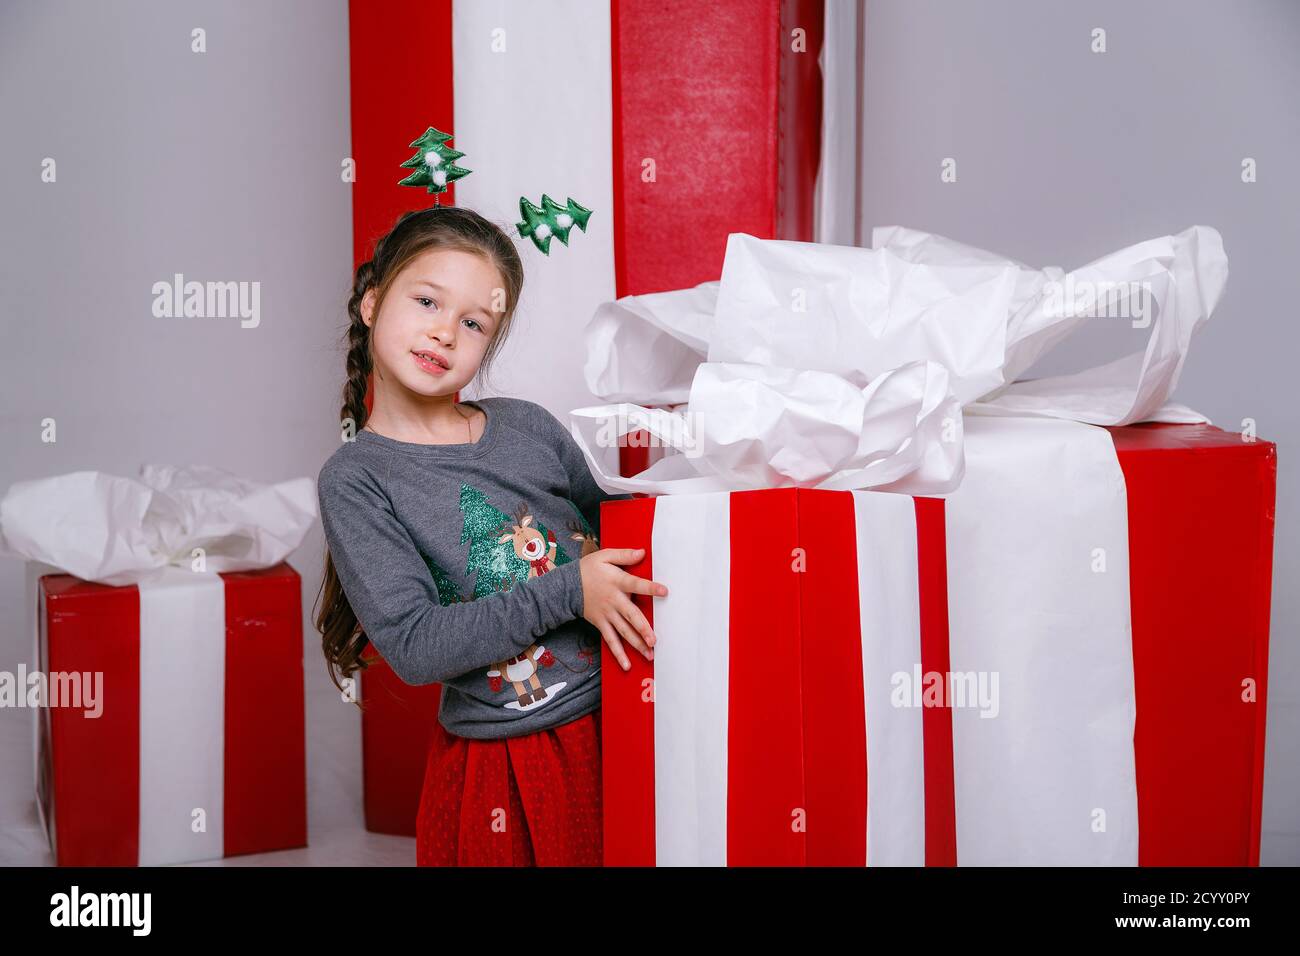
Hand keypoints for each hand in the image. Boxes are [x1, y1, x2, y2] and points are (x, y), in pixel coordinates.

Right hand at [578, 548, 667, 670]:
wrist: (566, 586)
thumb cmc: (589, 569)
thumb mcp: (605, 556)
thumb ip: (624, 555)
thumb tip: (643, 552)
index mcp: (617, 582)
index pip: (636, 585)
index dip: (650, 588)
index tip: (664, 592)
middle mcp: (613, 601)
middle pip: (631, 616)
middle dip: (643, 629)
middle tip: (654, 640)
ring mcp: (607, 615)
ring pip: (623, 632)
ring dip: (636, 644)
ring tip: (650, 655)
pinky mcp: (601, 624)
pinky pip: (610, 641)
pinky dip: (618, 654)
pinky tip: (627, 665)